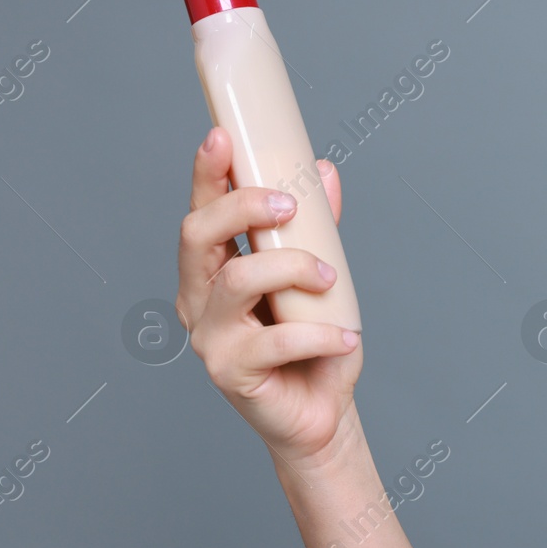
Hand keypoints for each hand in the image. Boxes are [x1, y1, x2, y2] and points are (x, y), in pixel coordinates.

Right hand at [176, 126, 362, 467]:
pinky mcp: (230, 372)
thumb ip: (317, 226)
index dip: (207, 173)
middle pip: (198, 235)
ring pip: (238, 281)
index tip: (222, 136)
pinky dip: (321, 334)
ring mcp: (209, 337)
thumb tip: (324, 170)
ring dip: (294, 268)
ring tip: (330, 280)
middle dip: (244, 207)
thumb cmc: (312, 340)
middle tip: (292, 206)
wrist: (321, 411)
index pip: (200, 211)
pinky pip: (276, 340)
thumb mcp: (319, 274)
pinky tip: (347, 339)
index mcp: (213, 269)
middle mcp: (198, 298)